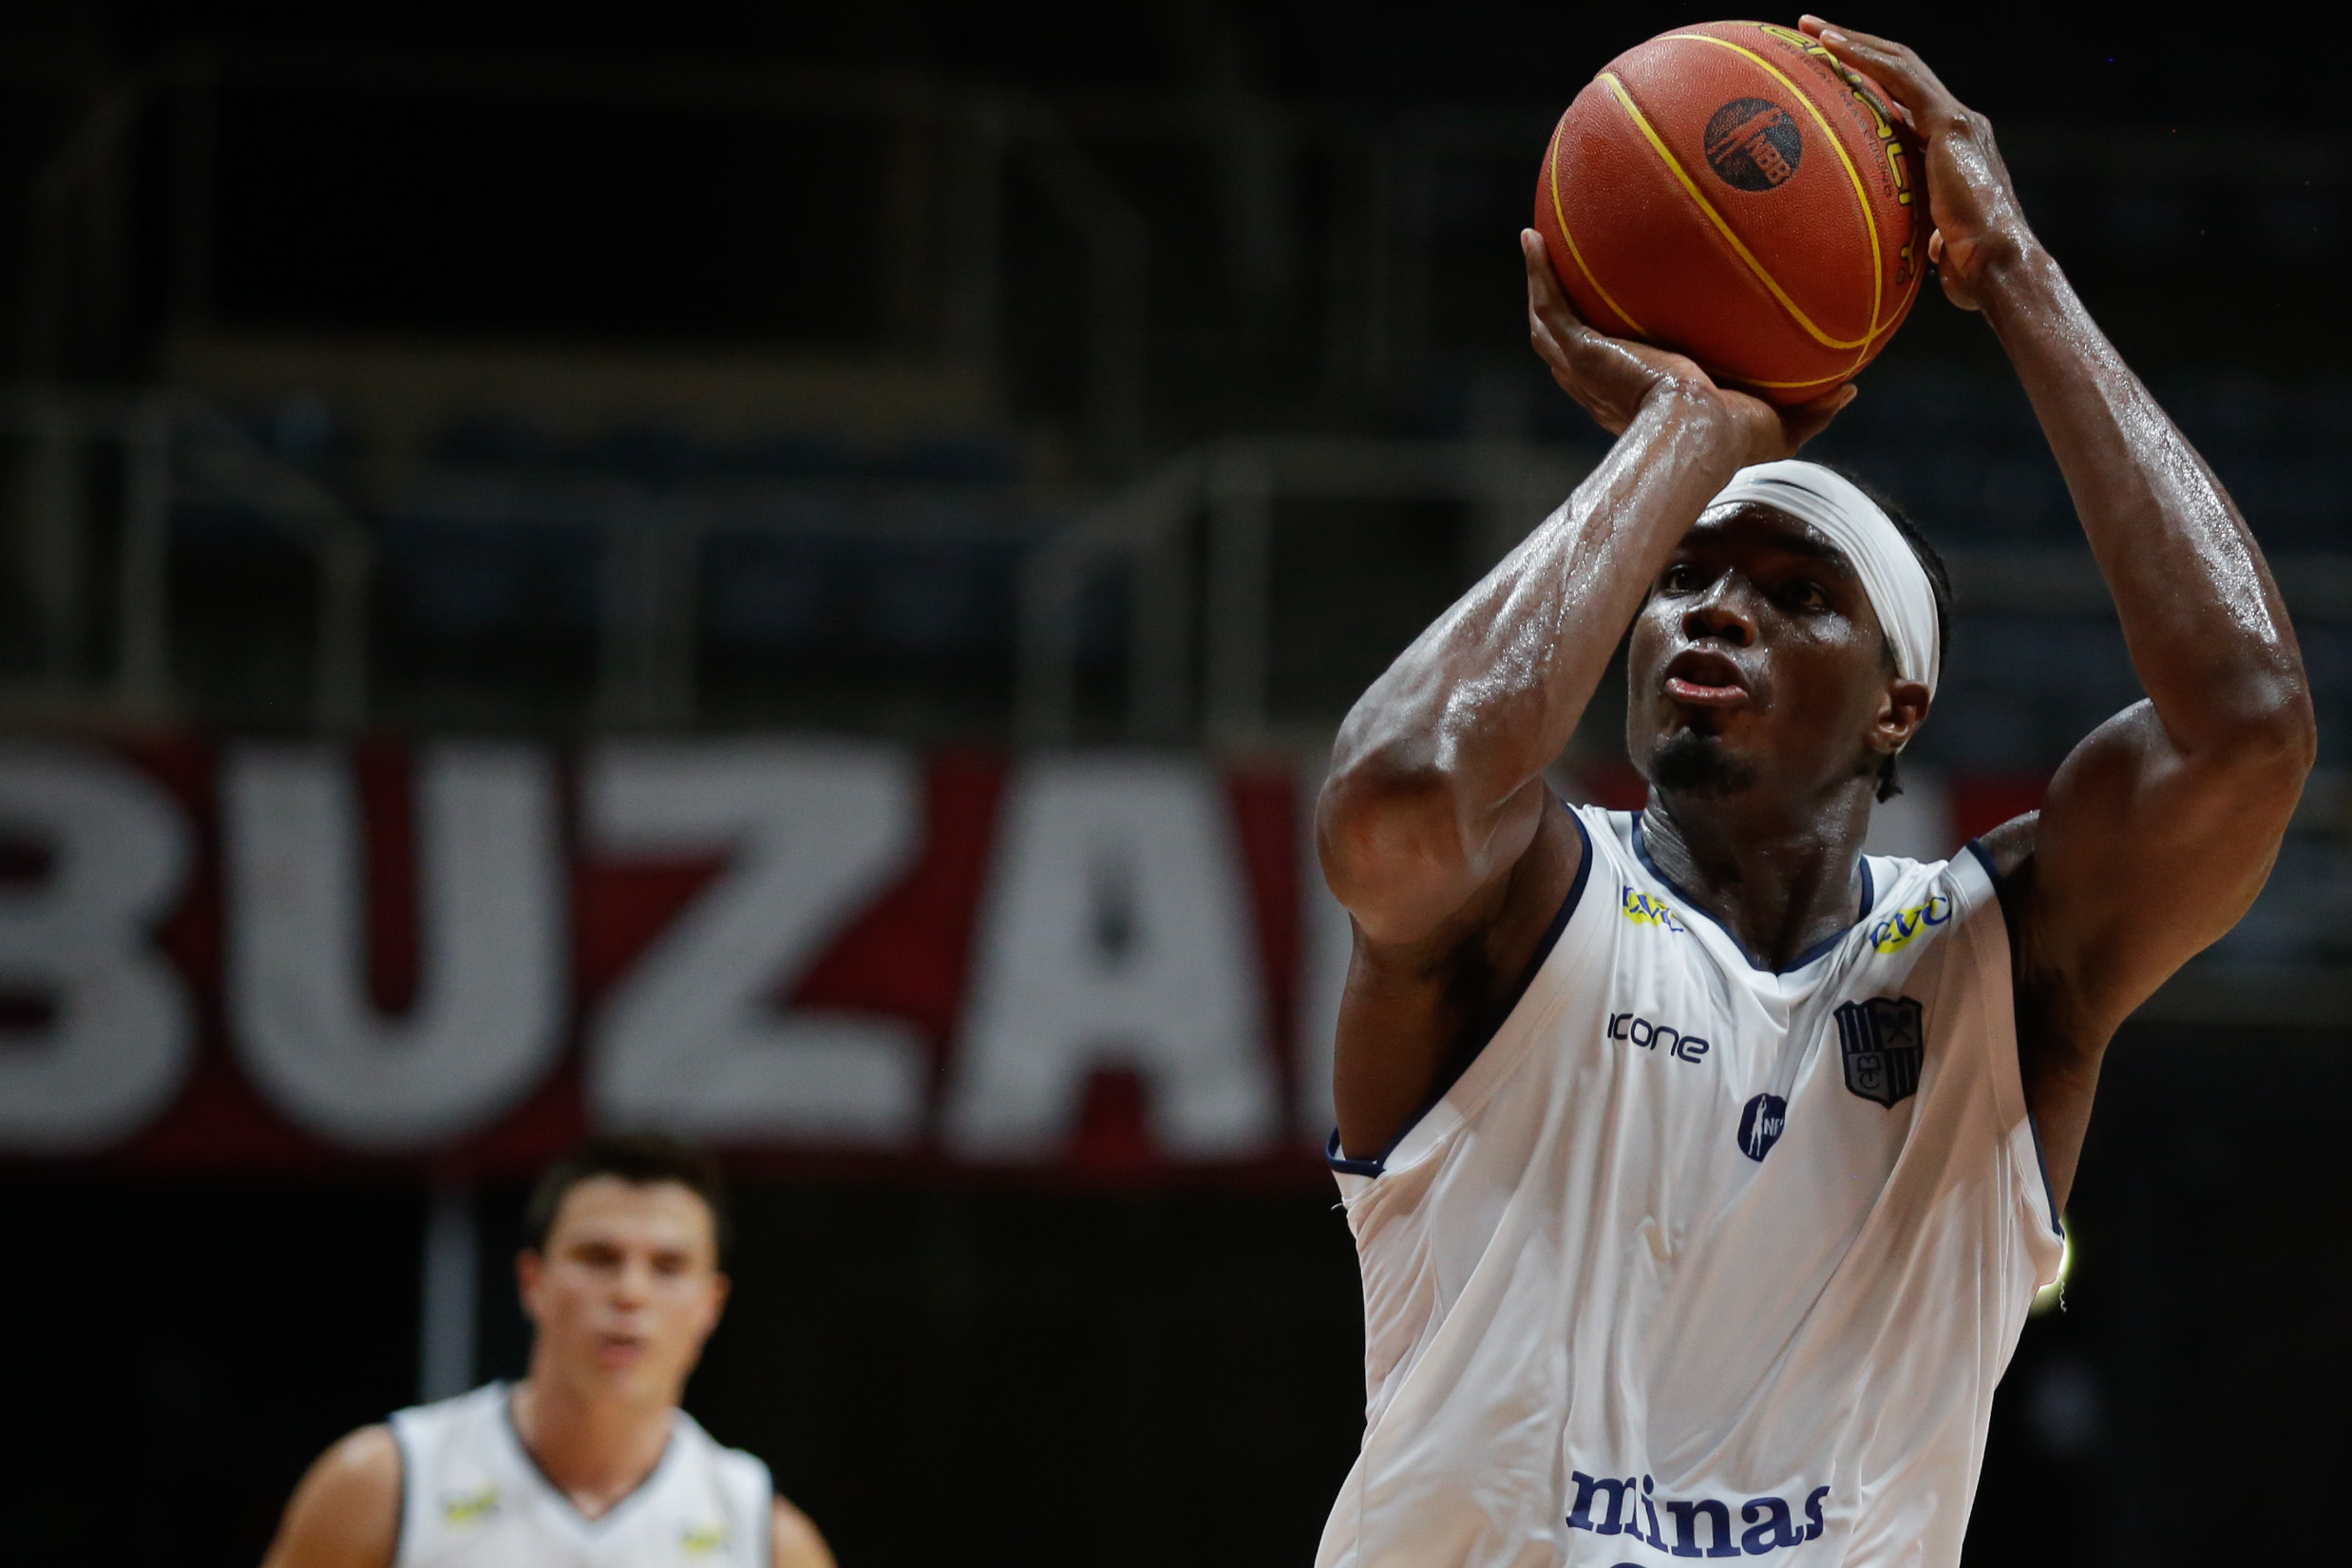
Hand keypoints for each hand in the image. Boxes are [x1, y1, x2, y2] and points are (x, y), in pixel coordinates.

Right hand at [1522, 229, 1852, 460]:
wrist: (1695, 434)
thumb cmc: (1730, 441)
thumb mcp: (1780, 424)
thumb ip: (1812, 408)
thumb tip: (1853, 391)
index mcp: (1640, 400)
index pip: (1621, 371)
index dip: (1619, 347)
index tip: (1628, 322)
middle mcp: (1603, 386)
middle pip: (1573, 344)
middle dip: (1567, 313)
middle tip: (1572, 276)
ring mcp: (1585, 368)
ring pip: (1549, 324)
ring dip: (1541, 286)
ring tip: (1536, 247)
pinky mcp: (1580, 351)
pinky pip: (1550, 305)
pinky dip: (1538, 272)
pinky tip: (1533, 237)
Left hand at [1800, 16, 2035, 310]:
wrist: (1998, 267)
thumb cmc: (1967, 270)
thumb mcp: (1930, 241)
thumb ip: (1915, 228)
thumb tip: (1901, 250)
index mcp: (1950, 147)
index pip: (1906, 100)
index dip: (1870, 82)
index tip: (1830, 72)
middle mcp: (1956, 124)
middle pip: (1901, 71)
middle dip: (1857, 48)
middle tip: (1811, 33)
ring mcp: (1955, 121)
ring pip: (1899, 63)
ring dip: (1853, 42)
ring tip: (1812, 29)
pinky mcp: (1950, 126)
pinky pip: (1900, 78)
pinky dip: (1863, 58)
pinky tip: (1830, 47)